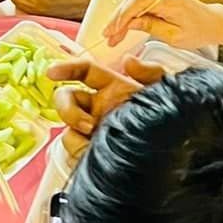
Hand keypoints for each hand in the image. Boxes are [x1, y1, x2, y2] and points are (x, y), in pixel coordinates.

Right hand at [47, 53, 164, 156]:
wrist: (170, 161)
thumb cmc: (168, 126)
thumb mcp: (164, 94)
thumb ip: (151, 72)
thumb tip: (128, 61)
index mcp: (113, 89)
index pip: (84, 71)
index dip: (66, 68)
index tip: (51, 73)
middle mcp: (98, 108)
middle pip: (65, 97)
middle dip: (65, 107)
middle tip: (87, 124)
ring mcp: (91, 132)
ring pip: (67, 126)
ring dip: (78, 133)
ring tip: (98, 141)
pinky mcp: (88, 152)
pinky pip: (72, 147)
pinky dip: (80, 149)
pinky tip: (97, 153)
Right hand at [104, 0, 222, 53]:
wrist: (213, 23)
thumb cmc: (199, 32)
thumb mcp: (174, 37)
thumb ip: (151, 27)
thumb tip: (131, 23)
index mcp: (171, 1)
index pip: (139, 3)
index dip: (122, 17)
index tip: (112, 31)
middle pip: (133, 0)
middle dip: (118, 19)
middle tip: (108, 36)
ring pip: (134, 0)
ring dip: (122, 17)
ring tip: (113, 35)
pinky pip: (140, 2)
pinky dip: (130, 14)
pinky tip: (123, 26)